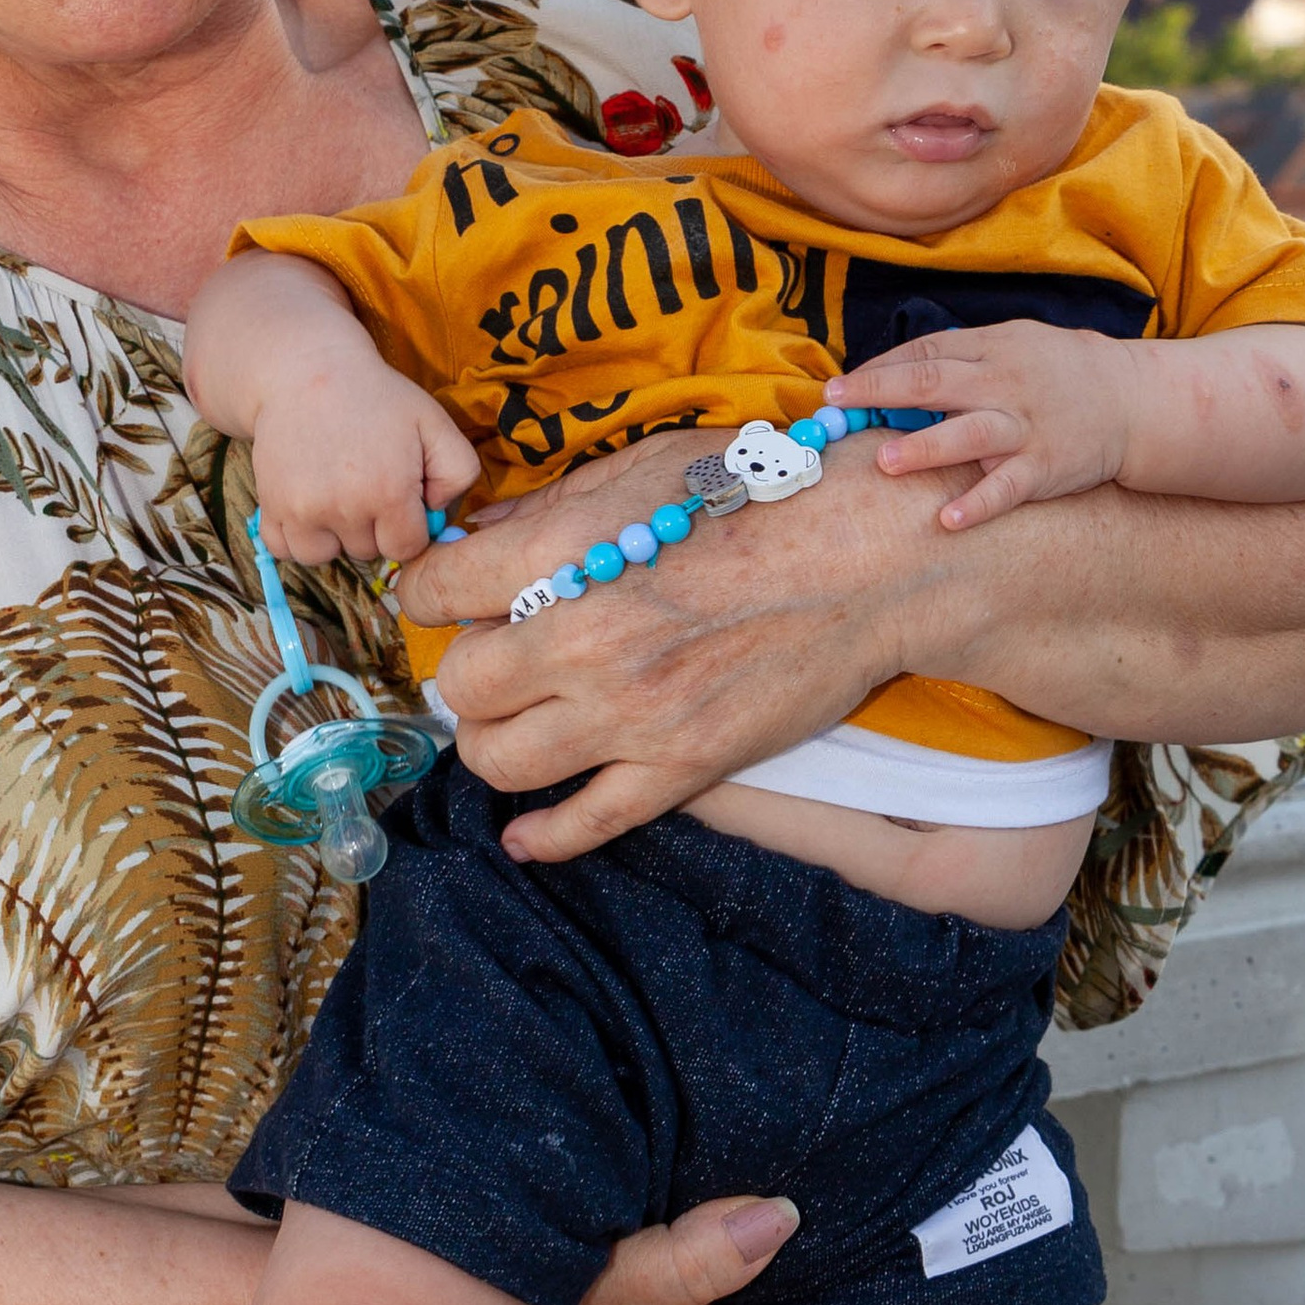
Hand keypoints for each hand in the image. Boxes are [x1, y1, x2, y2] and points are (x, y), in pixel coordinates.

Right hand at [252, 362, 481, 567]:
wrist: (306, 371)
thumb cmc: (376, 397)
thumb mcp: (435, 421)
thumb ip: (458, 472)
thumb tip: (437, 513)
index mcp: (389, 492)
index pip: (406, 548)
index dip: (409, 526)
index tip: (401, 499)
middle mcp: (344, 508)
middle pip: (367, 552)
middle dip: (373, 527)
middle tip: (367, 483)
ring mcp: (303, 509)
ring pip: (324, 557)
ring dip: (334, 537)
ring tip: (338, 498)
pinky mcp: (271, 505)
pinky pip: (284, 549)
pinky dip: (297, 536)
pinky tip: (309, 507)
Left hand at [393, 426, 940, 861]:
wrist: (872, 555)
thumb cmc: (763, 493)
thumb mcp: (645, 469)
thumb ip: (551, 508)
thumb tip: (480, 535)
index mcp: (564, 554)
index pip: (434, 591)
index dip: (432, 590)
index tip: (450, 595)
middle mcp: (584, 642)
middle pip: (459, 685)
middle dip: (466, 670)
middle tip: (497, 657)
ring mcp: (632, 714)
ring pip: (500, 761)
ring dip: (496, 742)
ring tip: (520, 721)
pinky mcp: (682, 765)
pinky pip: (585, 824)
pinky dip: (543, 836)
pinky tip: (524, 835)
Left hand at [830, 323, 1139, 531]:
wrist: (1132, 400)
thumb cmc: (1061, 371)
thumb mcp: (1014, 344)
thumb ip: (961, 357)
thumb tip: (892, 371)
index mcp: (993, 349)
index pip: (927, 353)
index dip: (879, 368)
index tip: (839, 387)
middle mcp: (1005, 384)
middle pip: (936, 383)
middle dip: (882, 392)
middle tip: (837, 404)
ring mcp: (1025, 427)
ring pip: (969, 435)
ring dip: (926, 448)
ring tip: (885, 460)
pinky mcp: (1045, 467)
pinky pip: (1008, 488)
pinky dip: (980, 503)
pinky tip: (950, 520)